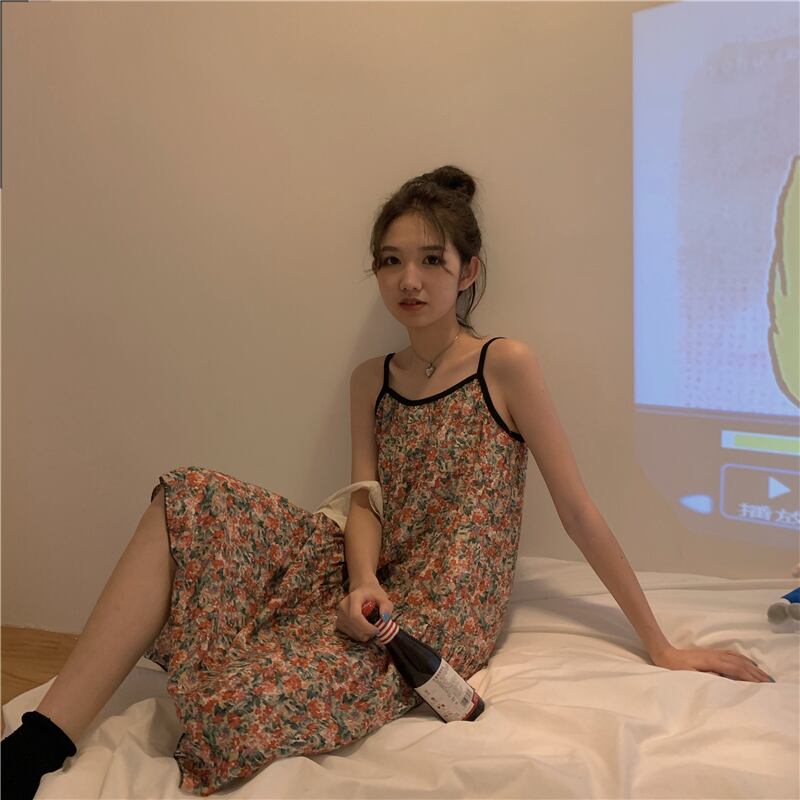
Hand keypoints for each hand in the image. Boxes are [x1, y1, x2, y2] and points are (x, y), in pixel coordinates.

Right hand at [336, 580, 393, 642]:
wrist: (362, 589)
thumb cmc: (373, 593)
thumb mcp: (383, 597)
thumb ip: (386, 607)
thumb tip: (384, 618)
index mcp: (354, 597)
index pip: (355, 616)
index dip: (366, 627)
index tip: (377, 630)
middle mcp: (343, 605)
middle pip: (352, 625)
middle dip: (366, 632)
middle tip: (376, 631)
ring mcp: (339, 614)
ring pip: (349, 631)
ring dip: (362, 635)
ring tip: (371, 629)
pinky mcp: (338, 621)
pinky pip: (347, 633)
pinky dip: (357, 635)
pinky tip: (364, 630)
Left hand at [651, 645, 774, 681]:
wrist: (664, 654)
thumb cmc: (675, 668)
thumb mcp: (689, 676)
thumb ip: (705, 677)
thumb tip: (722, 678)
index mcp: (712, 662)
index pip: (736, 669)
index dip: (750, 677)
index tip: (763, 685)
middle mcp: (716, 656)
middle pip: (741, 663)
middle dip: (756, 673)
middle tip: (770, 682)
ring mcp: (714, 653)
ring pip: (738, 658)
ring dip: (752, 666)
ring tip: (764, 675)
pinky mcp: (712, 653)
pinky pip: (733, 654)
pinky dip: (744, 659)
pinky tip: (748, 662)